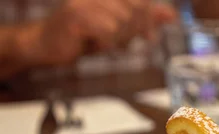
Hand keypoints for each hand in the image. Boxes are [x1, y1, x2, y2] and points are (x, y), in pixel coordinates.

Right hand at [17, 0, 176, 65]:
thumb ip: (144, 20)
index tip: (150, 37)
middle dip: (135, 31)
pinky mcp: (76, 14)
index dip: (149, 19)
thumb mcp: (119, 29)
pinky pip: (106, 30)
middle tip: (124, 43)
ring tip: (105, 44)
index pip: (141, 1)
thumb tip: (171, 16)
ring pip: (122, 21)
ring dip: (118, 39)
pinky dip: (106, 42)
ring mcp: (86, 1)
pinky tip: (95, 44)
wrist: (47, 44)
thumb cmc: (82, 36)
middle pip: (135, 9)